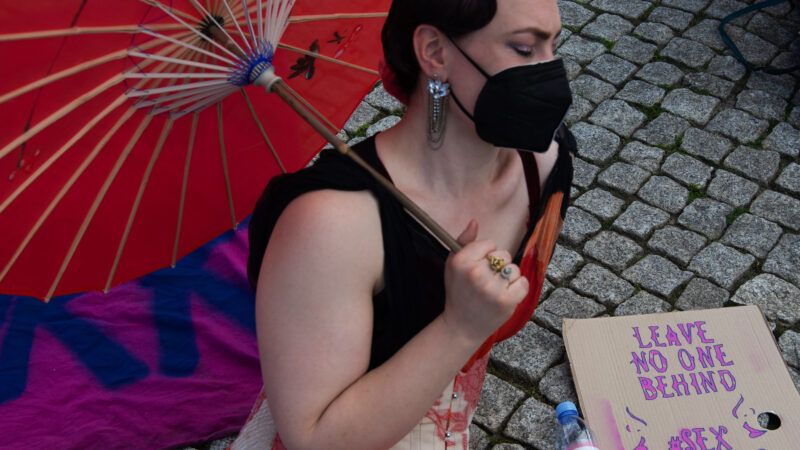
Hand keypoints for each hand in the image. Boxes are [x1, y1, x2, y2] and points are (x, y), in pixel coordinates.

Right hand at [441, 219, 528, 342]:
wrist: (461, 325)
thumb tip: (474, 221)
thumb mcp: (453, 264)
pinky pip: (523, 283)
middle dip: (498, 265)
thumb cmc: (458, 292)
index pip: (489, 244)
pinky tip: (506, 295)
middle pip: (503, 254)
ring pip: (514, 269)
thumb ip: (464, 241)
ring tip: (495, 290)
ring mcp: (491, 288)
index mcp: (461, 260)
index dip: (486, 255)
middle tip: (486, 281)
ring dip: (508, 278)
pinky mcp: (506, 301)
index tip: (478, 268)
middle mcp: (476, 273)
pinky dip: (518, 289)